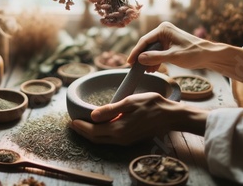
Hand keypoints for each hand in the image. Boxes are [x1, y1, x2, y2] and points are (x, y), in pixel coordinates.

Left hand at [69, 92, 208, 144]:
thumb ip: (110, 110)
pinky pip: (110, 139)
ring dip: (91, 133)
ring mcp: (126, 140)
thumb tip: (92, 115)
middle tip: (73, 124)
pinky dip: (100, 134)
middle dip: (83, 131)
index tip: (72, 120)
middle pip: (96, 138)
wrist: (171, 116)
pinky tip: (99, 127)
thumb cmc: (152, 105)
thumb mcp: (129, 102)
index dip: (81, 126)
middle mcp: (120, 138)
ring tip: (82, 125)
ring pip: (103, 140)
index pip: (93, 130)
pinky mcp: (130, 139)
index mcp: (118, 129)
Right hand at [127, 22, 209, 72]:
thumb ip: (155, 57)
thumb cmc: (194, 53)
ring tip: (146, 71)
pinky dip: (155, 60)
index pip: (144, 41)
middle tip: (135, 69)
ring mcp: (166, 38)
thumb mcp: (173, 56)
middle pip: (147, 45)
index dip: (136, 52)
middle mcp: (163, 31)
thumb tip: (139, 59)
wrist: (208, 55)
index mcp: (163, 30)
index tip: (129, 63)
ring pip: (151, 50)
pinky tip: (153, 69)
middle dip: (142, 57)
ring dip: (148, 60)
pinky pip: (157, 52)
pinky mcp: (169, 44)